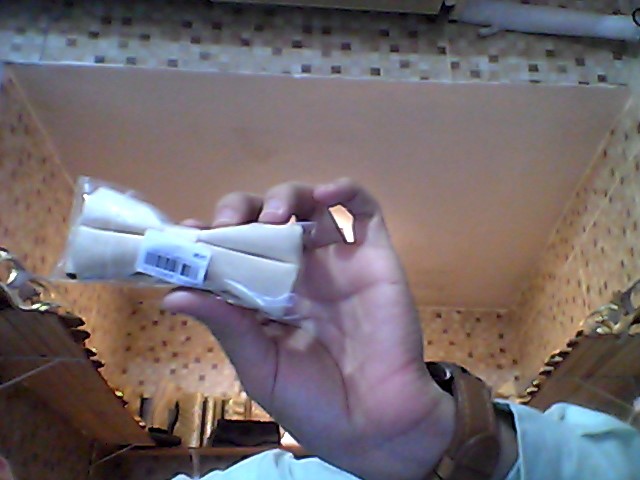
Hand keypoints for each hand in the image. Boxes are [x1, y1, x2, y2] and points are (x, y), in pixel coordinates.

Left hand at [163, 178, 454, 479]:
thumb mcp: (259, 365)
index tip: (188, 236)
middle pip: (265, 218)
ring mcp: (335, 260)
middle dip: (243, 210)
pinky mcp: (373, 257)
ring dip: (287, 196)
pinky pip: (364, 210)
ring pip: (309, 204)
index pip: (232, 250)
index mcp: (264, 296)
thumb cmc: (313, 402)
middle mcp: (297, 271)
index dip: (210, 236)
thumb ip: (225, 324)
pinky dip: (345, 190)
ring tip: (275, 218)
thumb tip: (171, 296)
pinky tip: (326, 194)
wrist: (375, 424)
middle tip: (231, 224)